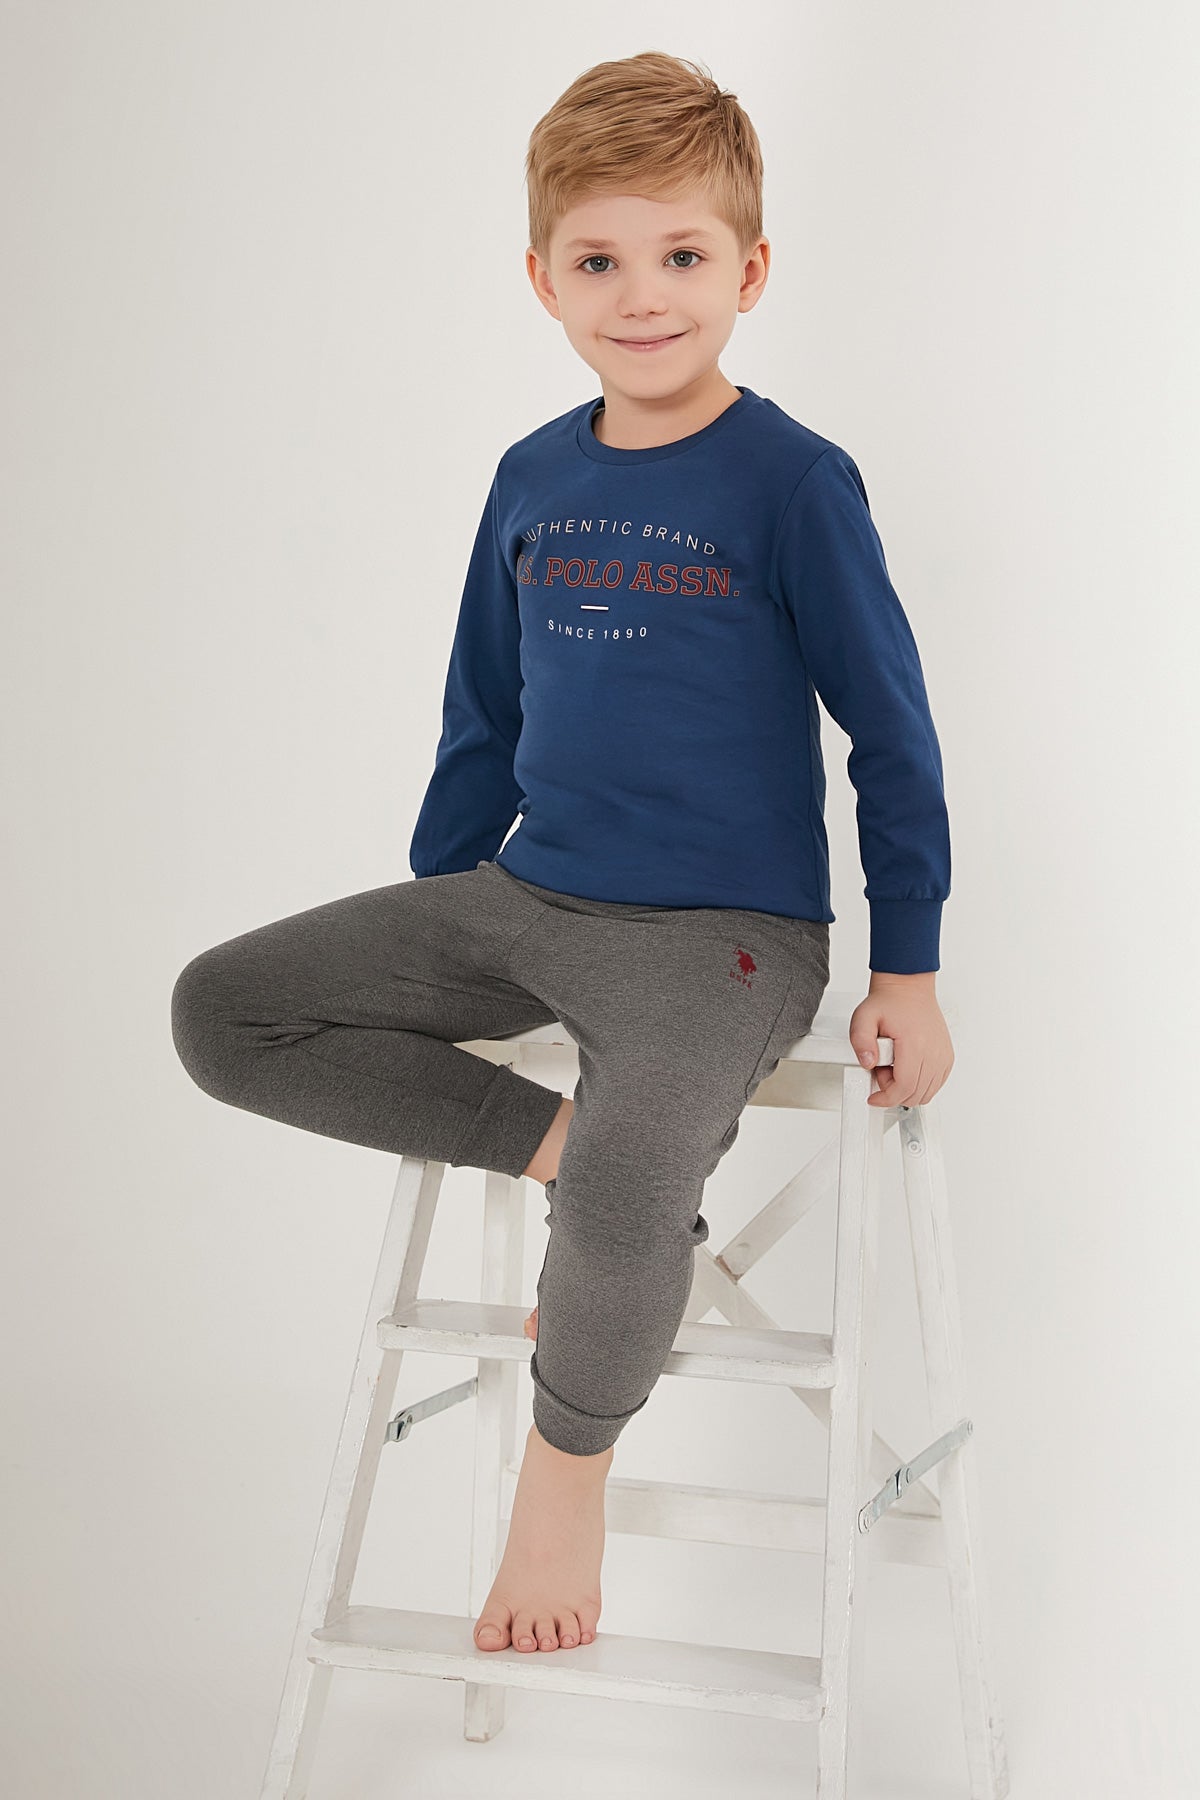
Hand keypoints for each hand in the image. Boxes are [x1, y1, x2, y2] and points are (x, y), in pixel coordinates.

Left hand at [849, 972, 953, 1108]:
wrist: (908, 989)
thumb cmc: (889, 1002)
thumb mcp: (863, 1018)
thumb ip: (860, 1041)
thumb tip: (868, 1063)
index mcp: (915, 1043)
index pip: (905, 1087)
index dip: (886, 1098)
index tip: (874, 1097)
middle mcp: (934, 1051)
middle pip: (915, 1094)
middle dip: (893, 1092)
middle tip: (881, 1070)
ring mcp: (943, 1055)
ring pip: (927, 1093)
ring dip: (906, 1089)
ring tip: (893, 1067)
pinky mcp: (947, 1057)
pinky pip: (935, 1084)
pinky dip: (919, 1085)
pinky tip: (906, 1068)